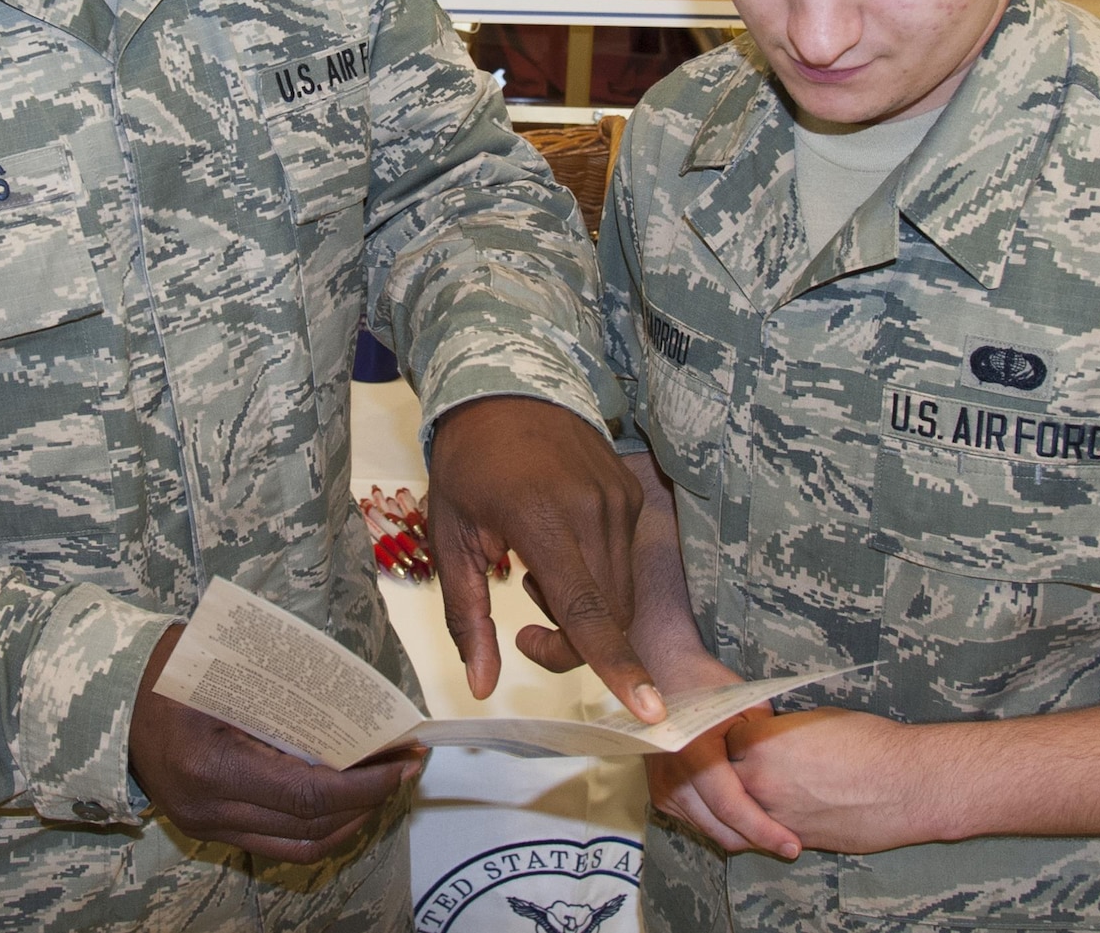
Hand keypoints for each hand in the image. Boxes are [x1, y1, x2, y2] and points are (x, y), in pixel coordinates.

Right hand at [128, 624, 421, 863]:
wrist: (109, 698)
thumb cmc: (169, 668)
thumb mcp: (225, 664)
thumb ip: (284, 687)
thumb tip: (356, 698)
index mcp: (213, 766)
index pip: (308, 795)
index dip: (365, 784)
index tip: (403, 761)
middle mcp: (210, 808)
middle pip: (310, 826)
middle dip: (369, 800)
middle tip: (406, 766)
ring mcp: (207, 825)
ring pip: (299, 845)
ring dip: (350, 820)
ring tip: (385, 785)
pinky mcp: (209, 828)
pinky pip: (278, 845)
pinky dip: (319, 828)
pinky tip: (346, 802)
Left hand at [426, 396, 660, 720]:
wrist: (505, 388)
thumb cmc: (467, 466)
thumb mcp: (449, 537)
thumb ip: (467, 616)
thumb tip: (483, 686)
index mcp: (541, 519)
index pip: (588, 608)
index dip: (616, 664)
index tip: (650, 711)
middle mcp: (591, 509)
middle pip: (609, 614)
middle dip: (574, 642)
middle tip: (526, 624)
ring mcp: (618, 499)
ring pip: (621, 592)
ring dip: (583, 608)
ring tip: (536, 569)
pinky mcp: (630, 494)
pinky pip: (623, 561)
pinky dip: (594, 576)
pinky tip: (557, 545)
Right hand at [643, 652, 801, 858]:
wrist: (665, 672)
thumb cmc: (709, 685)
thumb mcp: (747, 705)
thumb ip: (765, 742)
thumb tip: (790, 781)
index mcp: (693, 750)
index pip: (731, 807)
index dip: (764, 831)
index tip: (792, 846)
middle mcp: (671, 773)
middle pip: (720, 828)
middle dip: (757, 840)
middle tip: (788, 843)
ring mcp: (661, 786)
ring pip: (708, 830)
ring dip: (739, 835)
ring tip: (770, 829)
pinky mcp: (659, 793)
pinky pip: (696, 821)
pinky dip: (721, 825)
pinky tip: (743, 815)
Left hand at [725, 708, 939, 855]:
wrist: (907, 784)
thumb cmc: (870, 742)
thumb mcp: (815, 719)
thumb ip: (780, 731)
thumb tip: (769, 736)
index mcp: (762, 742)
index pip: (725, 739)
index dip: (737, 735)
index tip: (748, 734)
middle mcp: (761, 781)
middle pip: (724, 776)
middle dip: (734, 768)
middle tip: (751, 761)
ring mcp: (776, 814)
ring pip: (740, 810)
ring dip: (747, 799)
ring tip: (768, 787)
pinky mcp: (796, 839)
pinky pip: (765, 833)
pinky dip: (767, 823)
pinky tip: (784, 809)